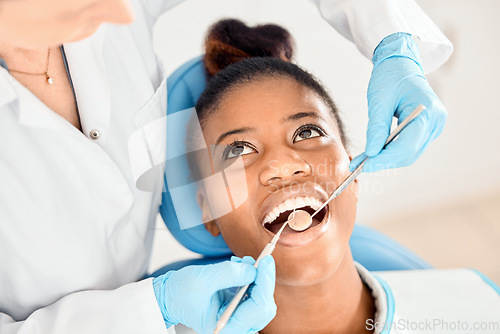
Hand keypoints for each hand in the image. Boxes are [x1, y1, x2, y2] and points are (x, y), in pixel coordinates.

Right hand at [153, 255, 276, 333]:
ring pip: (261, 299)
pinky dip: (250, 278)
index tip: (266, 261)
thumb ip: (230, 274)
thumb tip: (254, 269)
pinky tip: (239, 267)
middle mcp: (235, 326)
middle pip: (264, 306)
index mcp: (226, 327)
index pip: (258, 308)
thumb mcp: (203, 279)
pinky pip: (253, 294)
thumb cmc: (181, 292)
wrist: (170, 296)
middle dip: (264, 281)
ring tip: (242, 263)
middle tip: (261, 259)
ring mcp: (238, 319)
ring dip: (257, 278)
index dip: (265, 283)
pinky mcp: (238, 309)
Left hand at [350, 33, 446, 172]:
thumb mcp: (379, 101)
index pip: (407, 145)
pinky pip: (408, 146)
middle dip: (383, 161)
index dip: (385, 159)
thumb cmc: (390, 76)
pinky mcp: (426, 129)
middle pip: (409, 153)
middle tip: (358, 165)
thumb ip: (376, 128)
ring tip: (363, 159)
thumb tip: (371, 153)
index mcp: (428, 111)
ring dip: (386, 158)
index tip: (364, 165)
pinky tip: (374, 151)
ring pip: (409, 153)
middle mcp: (436, 121)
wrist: (400, 64)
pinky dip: (391, 151)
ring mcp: (434, 126)